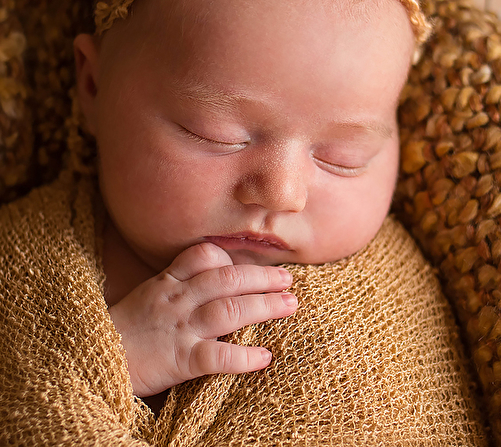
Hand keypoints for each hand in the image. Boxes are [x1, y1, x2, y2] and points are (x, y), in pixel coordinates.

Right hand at [108, 242, 296, 396]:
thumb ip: (180, 284)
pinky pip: (217, 356)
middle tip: (289, 280)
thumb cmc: (126, 330)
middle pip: (226, 279)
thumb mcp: (149, 296)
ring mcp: (179, 329)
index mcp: (168, 282)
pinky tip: (265, 357)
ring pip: (229, 310)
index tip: (256, 262)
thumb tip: (221, 279)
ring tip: (290, 305)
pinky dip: (244, 357)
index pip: (203, 256)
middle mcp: (176, 300)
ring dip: (265, 306)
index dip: (232, 256)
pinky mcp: (179, 360)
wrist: (92, 363)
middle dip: (262, 277)